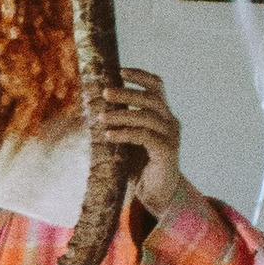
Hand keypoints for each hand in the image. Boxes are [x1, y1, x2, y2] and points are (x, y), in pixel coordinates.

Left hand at [97, 67, 184, 216]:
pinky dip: (125, 133)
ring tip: (100, 117)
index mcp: (163, 114)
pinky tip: (109, 135)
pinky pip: (145, 136)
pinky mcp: (168, 151)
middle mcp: (170, 122)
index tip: (120, 70)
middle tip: (105, 92)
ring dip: (122, 114)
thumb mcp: (128, 139)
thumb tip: (93, 106)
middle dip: (127, 92)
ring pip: (146, 116)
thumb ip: (120, 122)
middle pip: (152, 98)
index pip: (157, 86)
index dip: (140, 75)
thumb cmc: (139, 166)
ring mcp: (171, 136)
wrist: (157, 194)